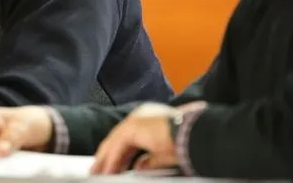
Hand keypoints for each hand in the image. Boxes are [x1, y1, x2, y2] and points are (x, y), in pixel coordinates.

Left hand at [91, 101, 205, 174]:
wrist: (195, 135)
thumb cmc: (186, 143)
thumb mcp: (164, 155)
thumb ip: (150, 160)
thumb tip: (139, 167)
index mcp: (148, 121)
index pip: (126, 139)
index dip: (117, 155)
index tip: (111, 169)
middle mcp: (140, 117)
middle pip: (117, 139)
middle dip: (106, 158)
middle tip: (97, 172)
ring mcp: (136, 120)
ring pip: (114, 143)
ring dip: (105, 160)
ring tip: (98, 174)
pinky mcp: (133, 128)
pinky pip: (118, 147)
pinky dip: (112, 161)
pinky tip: (109, 172)